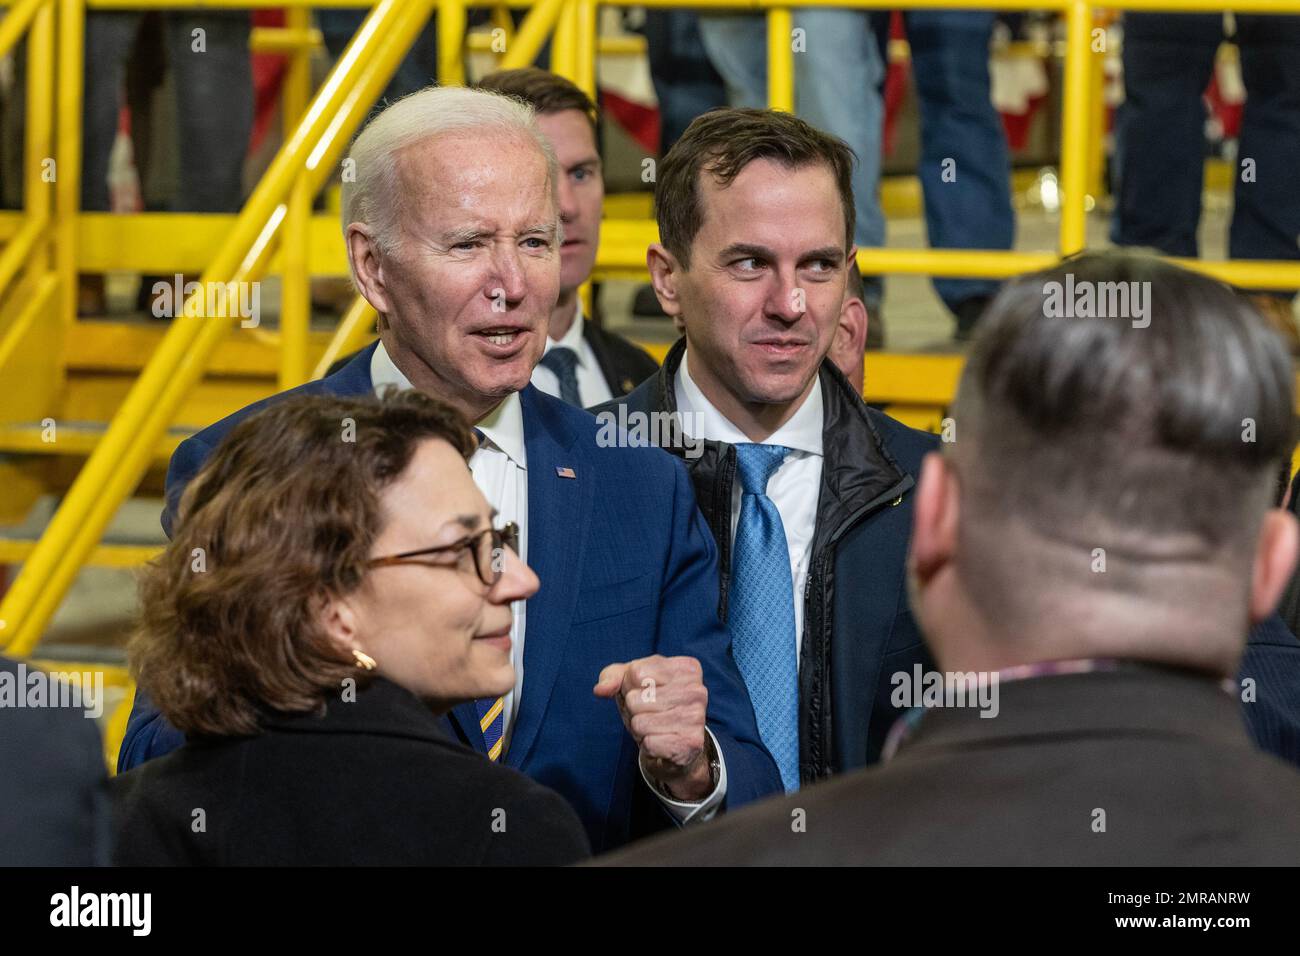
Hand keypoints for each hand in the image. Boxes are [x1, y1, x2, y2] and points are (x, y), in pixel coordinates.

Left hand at [594, 654, 712, 800]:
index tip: (646, 692)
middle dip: (634, 709)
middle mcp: (697, 690)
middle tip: (650, 713)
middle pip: (636, 698)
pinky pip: (649, 743)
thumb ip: (612, 676)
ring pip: (640, 722)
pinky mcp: (690, 744)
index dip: (630, 686)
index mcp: (687, 667)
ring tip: (655, 727)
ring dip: (640, 728)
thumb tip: (601, 690)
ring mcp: (696, 717)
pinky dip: (648, 746)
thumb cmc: (651, 705)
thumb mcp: (630, 682)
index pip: (636, 673)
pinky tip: (662, 741)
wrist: (674, 745)